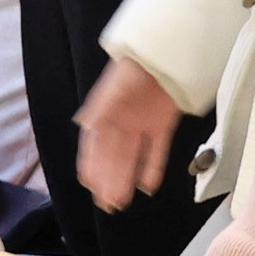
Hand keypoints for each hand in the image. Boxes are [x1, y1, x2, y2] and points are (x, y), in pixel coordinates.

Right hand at [80, 57, 185, 208]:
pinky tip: (148, 186)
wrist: (168, 51)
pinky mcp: (163, 124)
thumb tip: (86, 126)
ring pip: (131, 157)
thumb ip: (102, 106)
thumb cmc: (136, 64)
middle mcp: (121, 122)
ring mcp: (142, 124)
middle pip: (112, 156)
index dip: (91, 165)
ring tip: (122, 202)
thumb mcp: (117, 84)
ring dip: (126, 179)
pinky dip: (152, 168)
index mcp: (105, 113)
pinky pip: (156, 150)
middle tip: (107, 204)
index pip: (94, 145)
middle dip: (108, 180)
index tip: (89, 185)